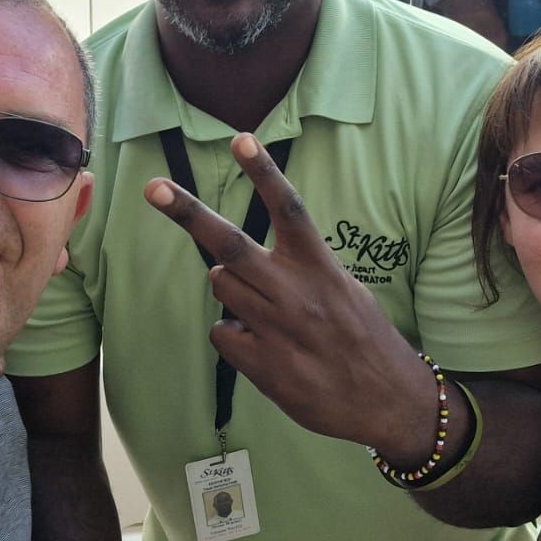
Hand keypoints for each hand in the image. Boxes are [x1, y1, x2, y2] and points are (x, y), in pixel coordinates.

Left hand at [144, 133, 439, 462]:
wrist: (387, 402)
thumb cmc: (363, 338)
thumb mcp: (344, 289)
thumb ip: (298, 270)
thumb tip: (237, 267)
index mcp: (321, 268)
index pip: (288, 209)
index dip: (263, 172)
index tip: (240, 139)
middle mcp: (297, 293)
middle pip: (230, 245)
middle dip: (188, 214)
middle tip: (153, 188)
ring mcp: (277, 330)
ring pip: (221, 286)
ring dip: (230, 290)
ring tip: (263, 309)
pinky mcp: (263, 366)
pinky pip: (222, 333)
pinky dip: (233, 334)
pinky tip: (263, 347)